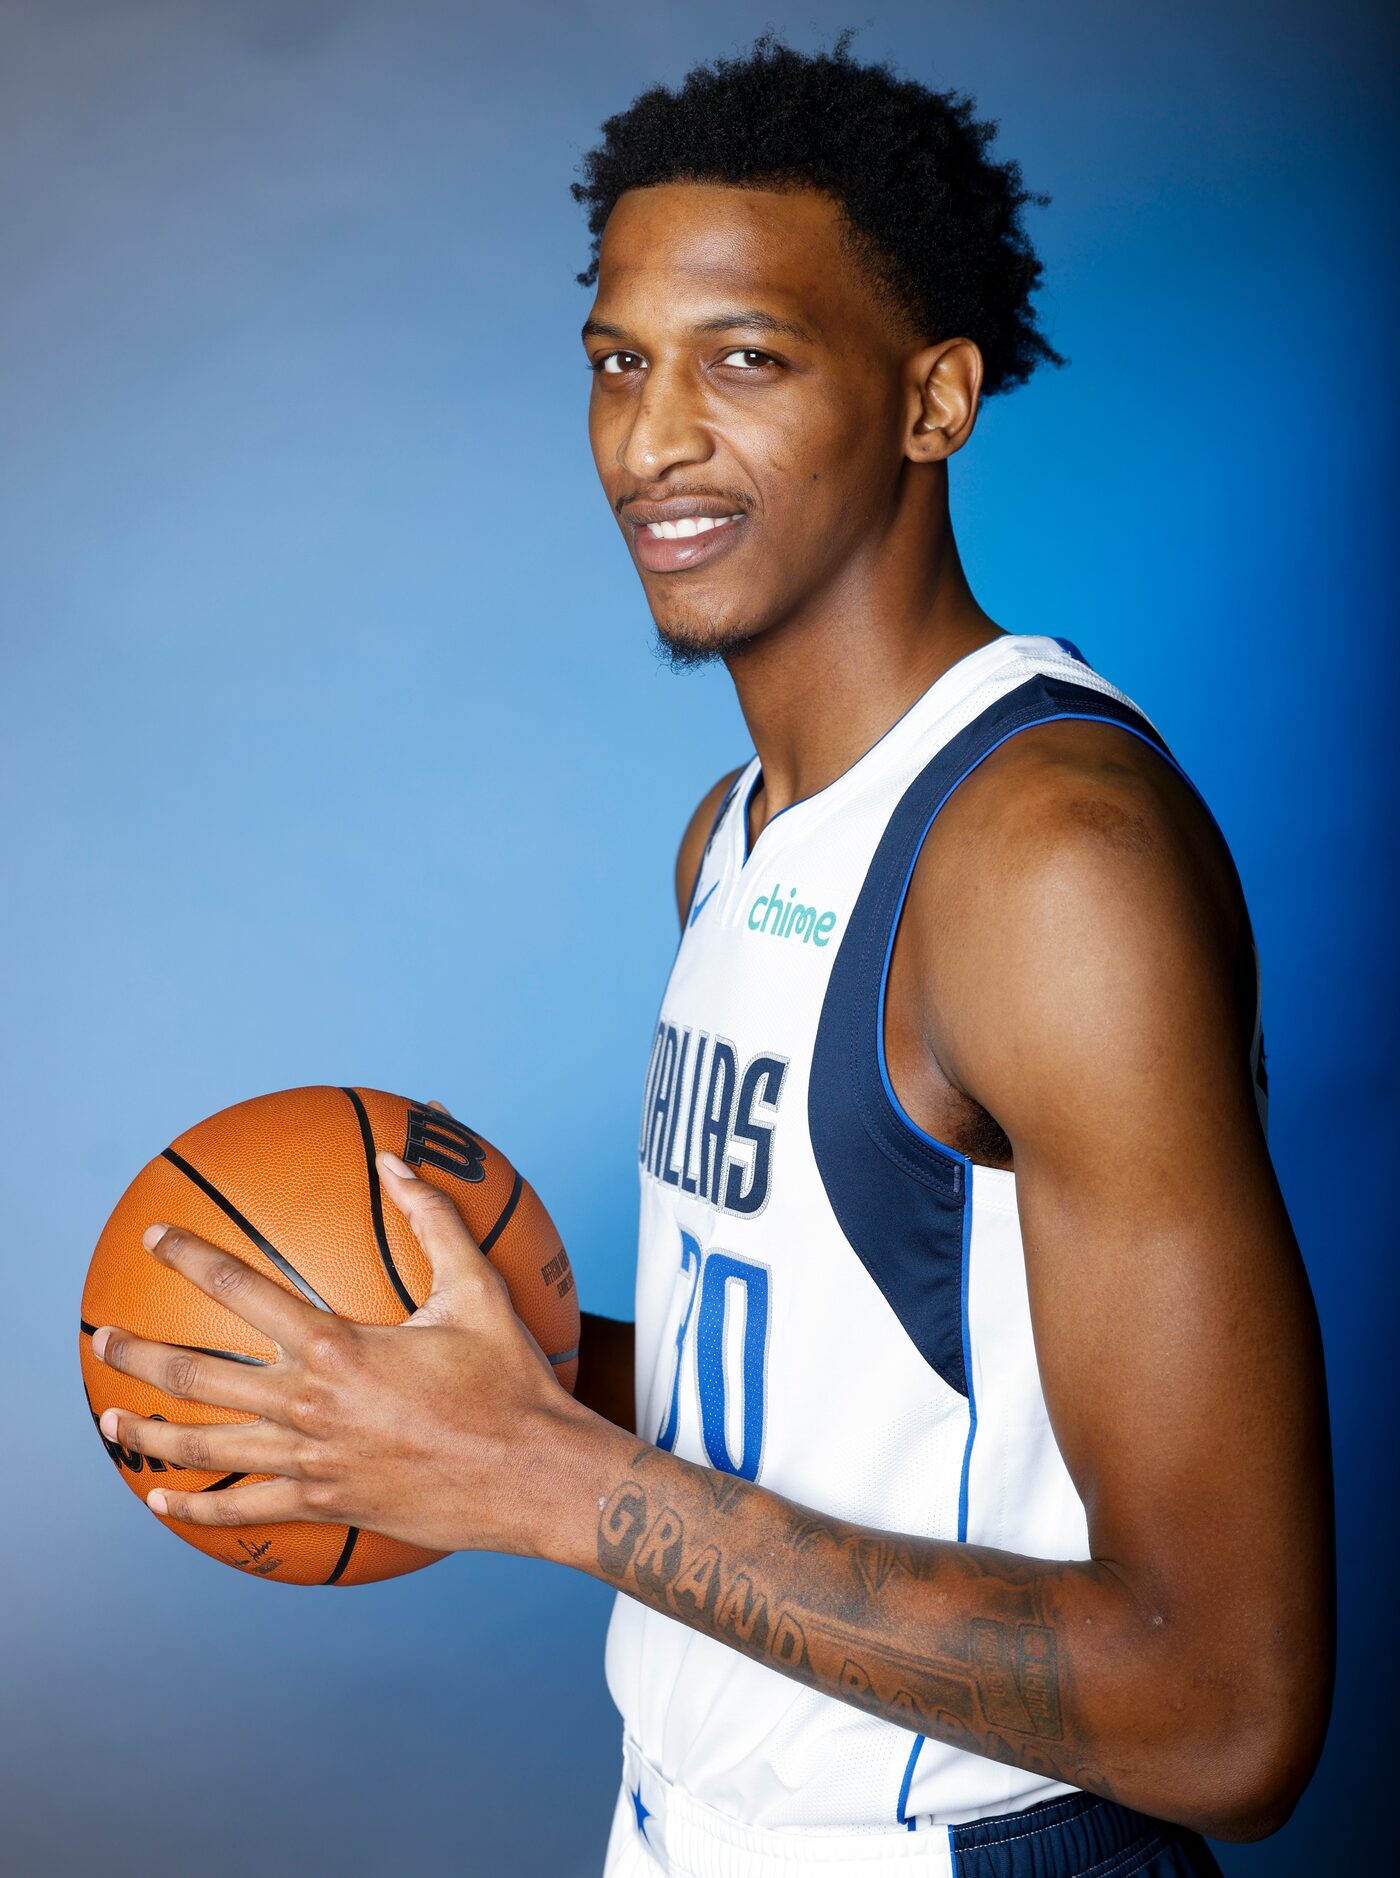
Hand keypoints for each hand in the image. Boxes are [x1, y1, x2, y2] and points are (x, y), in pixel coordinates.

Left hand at [89, 1145, 583, 1555]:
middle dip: (136, 1352)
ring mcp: (310, 1460)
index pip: (240, 1289)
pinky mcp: (324, 1501)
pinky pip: (244, 1510)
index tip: (156, 1237)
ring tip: (109, 1420)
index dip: (190, 1257)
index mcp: (335, 1344)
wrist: (532, 1476)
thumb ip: (433, 1220)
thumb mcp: (477, 1289)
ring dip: (148, 1432)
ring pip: (205, 1447)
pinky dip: (197, 1509)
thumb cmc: (510, 1380)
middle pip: (194, 1375)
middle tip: (99, 1338)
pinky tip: (164, 1501)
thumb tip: (396, 1161)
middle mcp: (307, 1403)